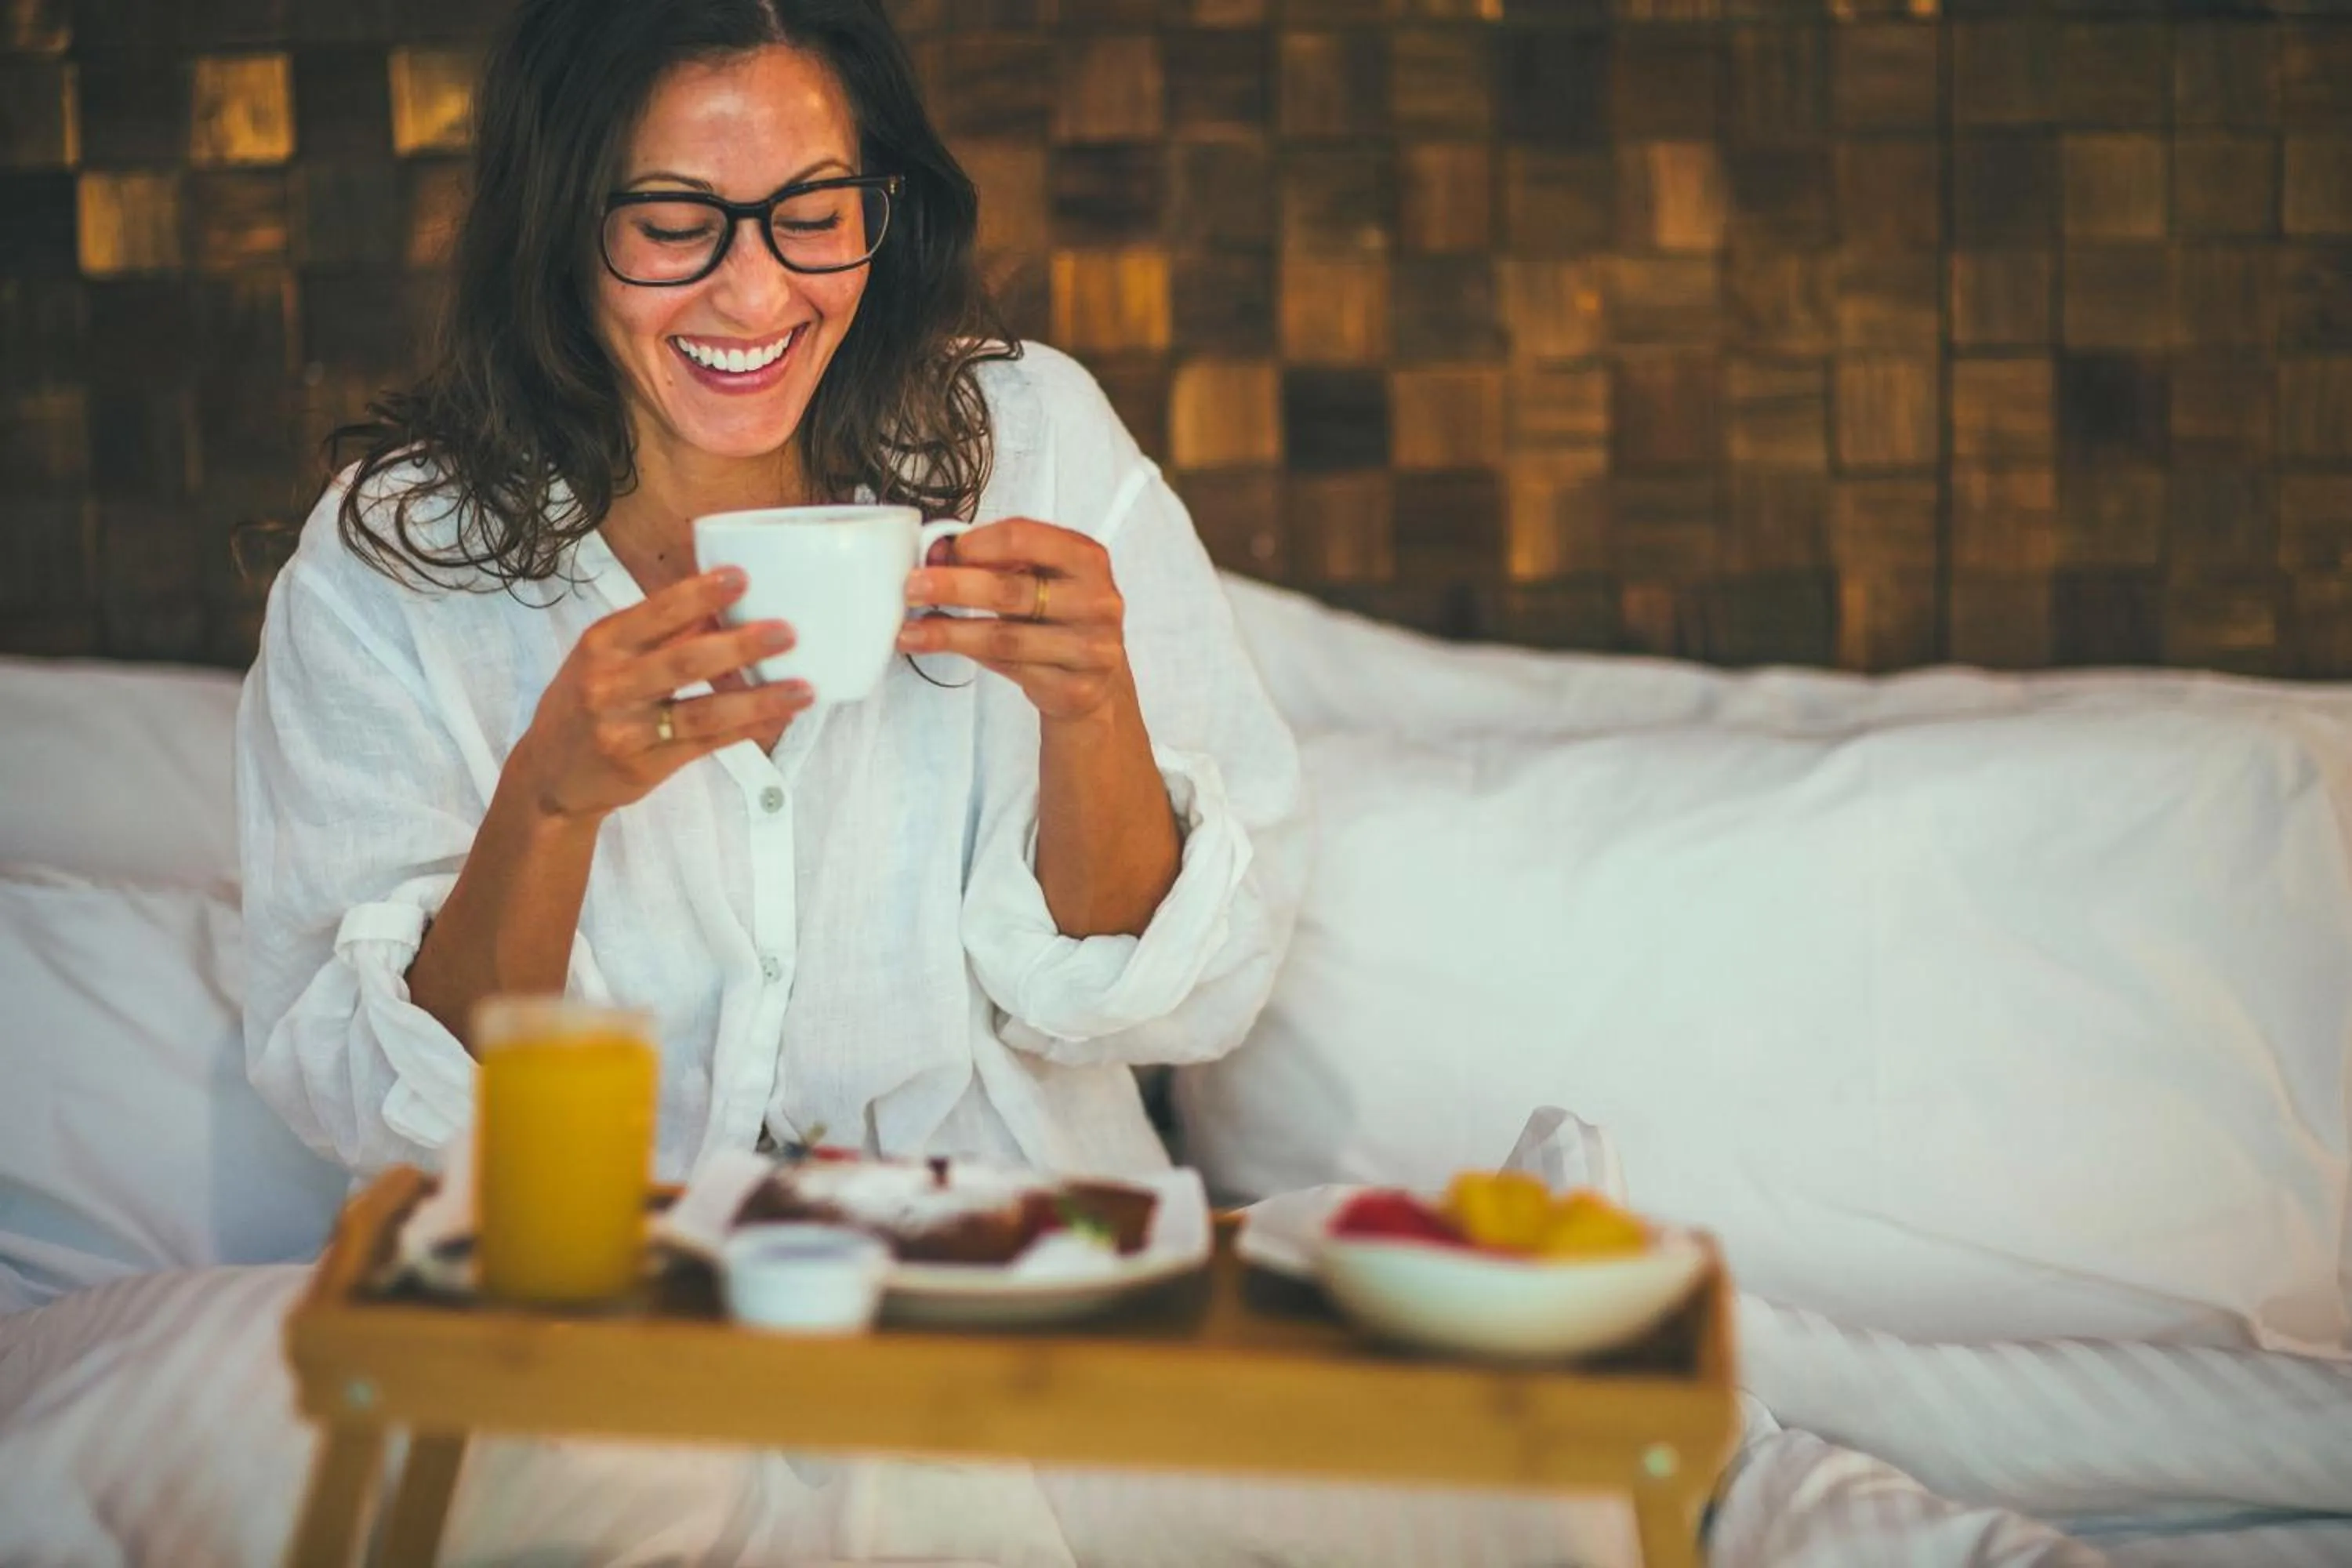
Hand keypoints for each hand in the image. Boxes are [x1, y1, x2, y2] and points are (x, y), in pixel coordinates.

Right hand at [513, 567, 812, 822]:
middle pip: (683, 662)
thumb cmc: (588, 701)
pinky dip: (748, 730)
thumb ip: (657, 633)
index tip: (741, 577)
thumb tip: (723, 604)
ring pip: (702, 712)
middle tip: (787, 632)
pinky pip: (707, 745)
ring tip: (803, 689)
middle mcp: (609, 686)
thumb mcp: (606, 657)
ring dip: (758, 699)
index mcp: (601, 645)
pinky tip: (781, 717)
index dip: (698, 595)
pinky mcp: (645, 765)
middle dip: (739, 646)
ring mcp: (626, 730)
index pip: (654, 614)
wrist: (550, 775)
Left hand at [898, 519, 1129, 723]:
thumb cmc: (1058, 617)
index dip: (975, 543)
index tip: (940, 552)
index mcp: (1087, 558)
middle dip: (953, 586)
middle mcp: (1096, 601)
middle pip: (1012, 590)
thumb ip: (996, 561)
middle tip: (912, 587)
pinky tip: (938, 647)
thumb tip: (938, 553)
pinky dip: (966, 655)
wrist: (1096, 679)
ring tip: (912, 629)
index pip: (1023, 537)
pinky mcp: (1074, 687)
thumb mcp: (1039, 577)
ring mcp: (1090, 648)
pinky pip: (1009, 669)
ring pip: (1005, 637)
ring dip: (949, 632)